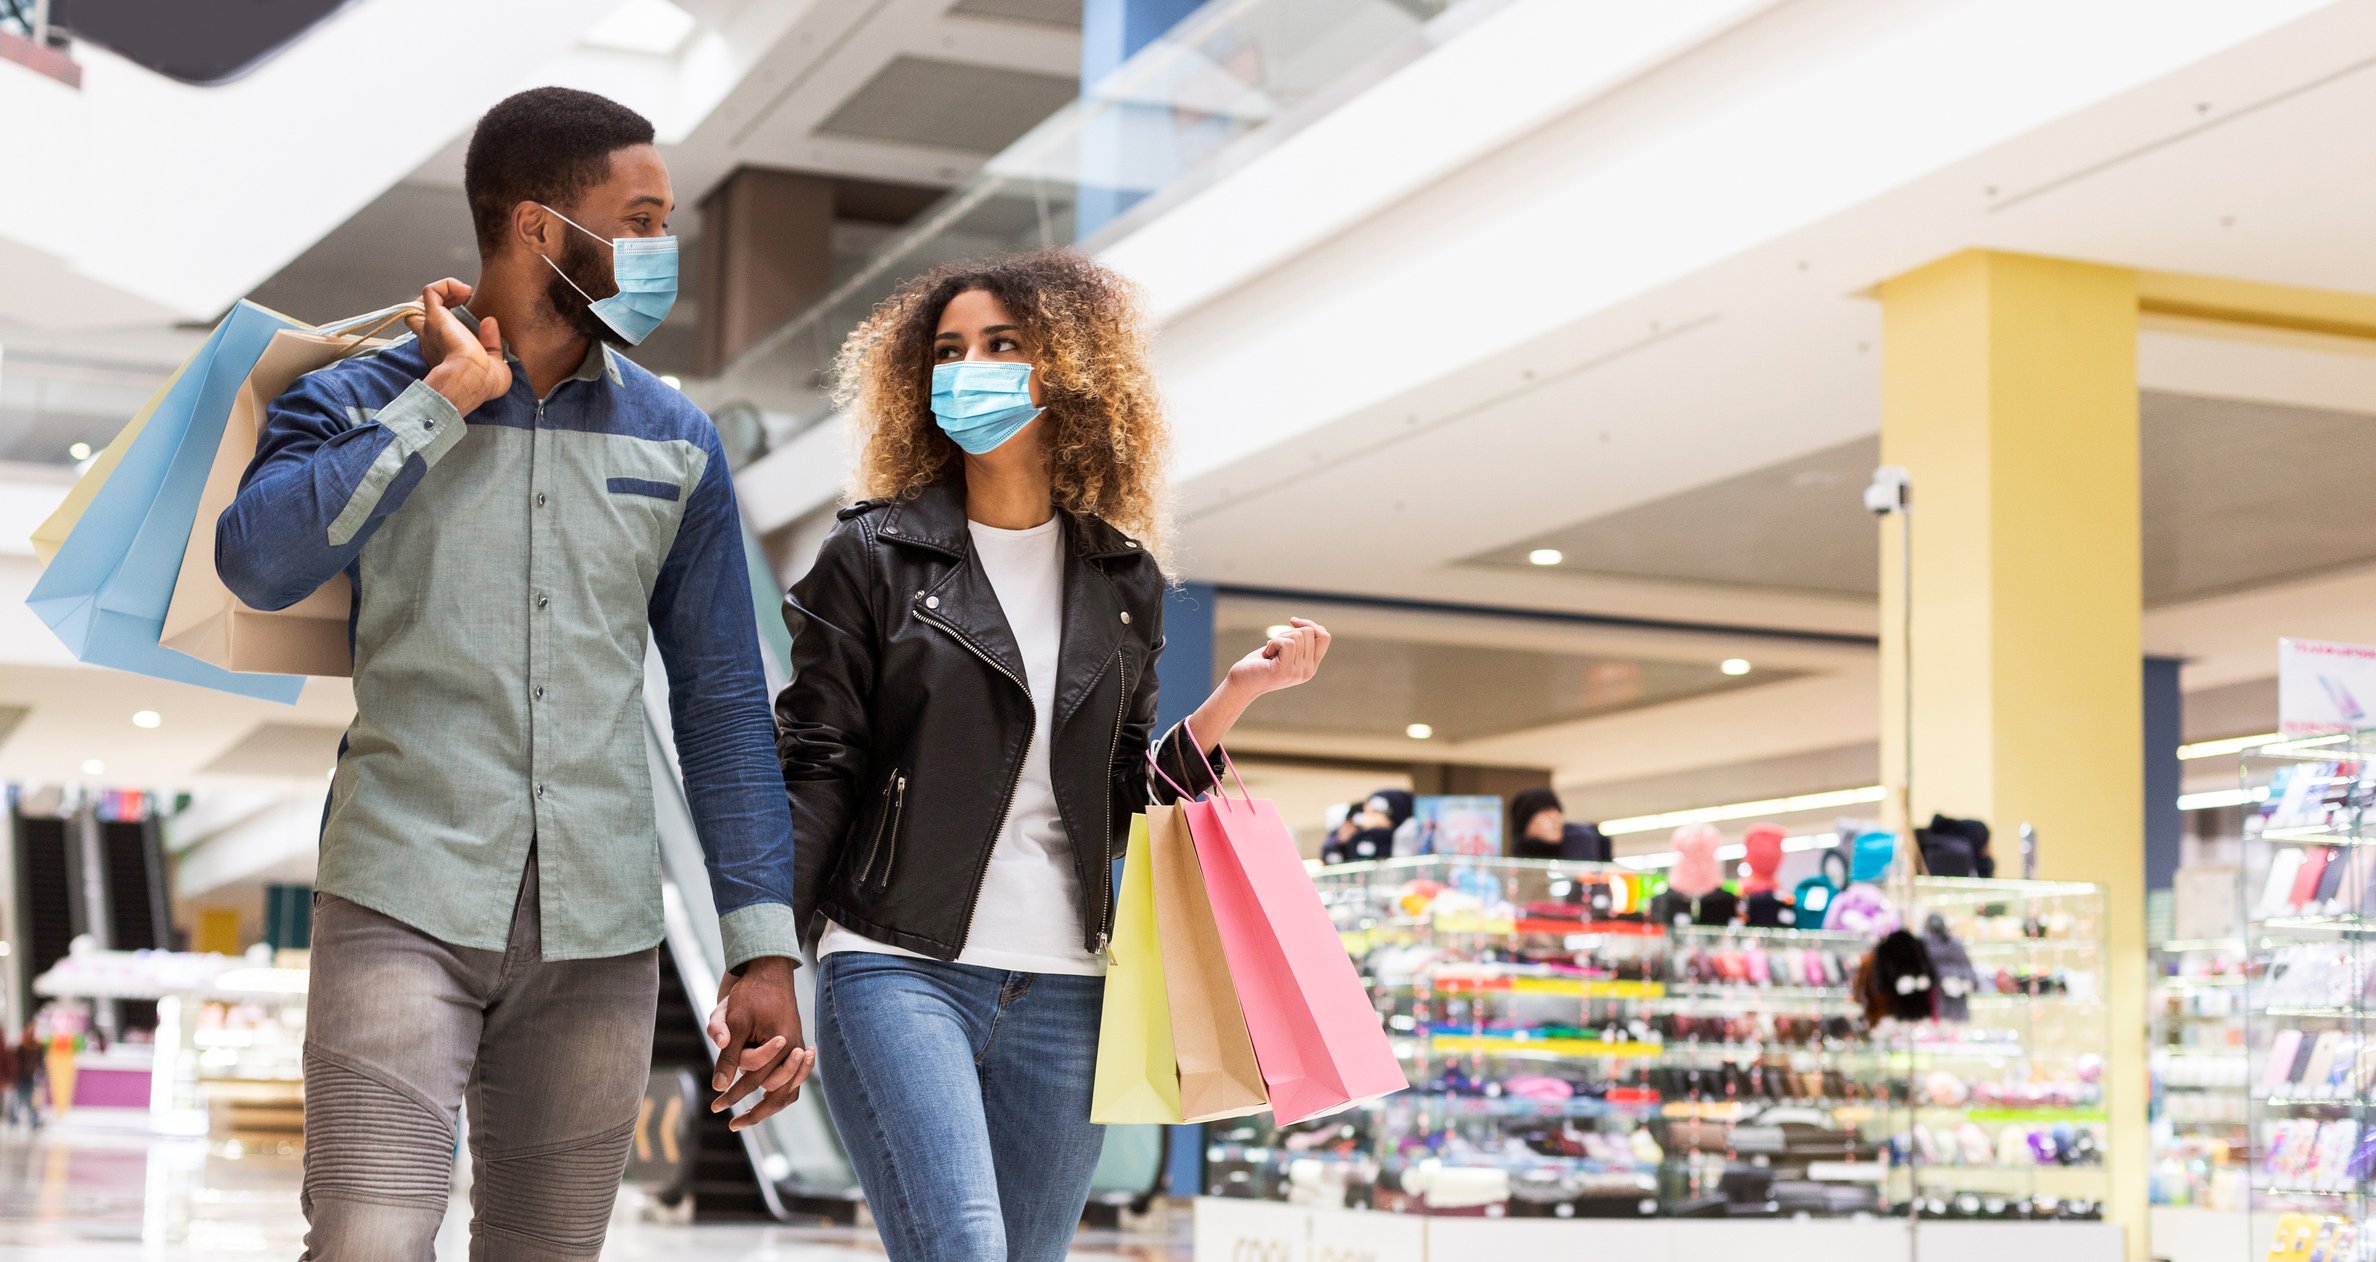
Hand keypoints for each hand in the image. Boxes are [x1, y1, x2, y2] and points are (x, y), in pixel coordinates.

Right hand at [406, 278, 510, 414]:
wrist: (471, 379)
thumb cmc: (483, 381)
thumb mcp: (495, 364)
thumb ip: (492, 344)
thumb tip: (489, 322)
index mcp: (446, 354)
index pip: (441, 336)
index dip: (456, 325)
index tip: (480, 323)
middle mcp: (433, 340)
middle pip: (422, 318)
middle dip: (440, 307)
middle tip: (463, 305)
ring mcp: (432, 327)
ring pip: (423, 301)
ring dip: (443, 293)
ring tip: (465, 295)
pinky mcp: (434, 316)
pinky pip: (430, 291)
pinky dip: (446, 285)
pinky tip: (465, 291)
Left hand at [706, 956, 813, 1130]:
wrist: (770, 971)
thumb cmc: (750, 994)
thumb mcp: (734, 1021)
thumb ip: (729, 1055)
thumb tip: (718, 1085)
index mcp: (782, 1044)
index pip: (756, 1080)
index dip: (733, 1095)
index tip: (715, 1106)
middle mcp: (795, 1050)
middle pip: (778, 1093)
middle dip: (754, 1112)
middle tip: (733, 1124)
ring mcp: (798, 1049)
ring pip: (790, 1090)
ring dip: (770, 1107)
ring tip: (748, 1119)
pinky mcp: (796, 1048)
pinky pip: (793, 1080)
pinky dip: (780, 1092)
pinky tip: (766, 1101)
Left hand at [1224, 617, 1328, 698]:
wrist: (1242, 683)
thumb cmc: (1260, 664)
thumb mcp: (1283, 650)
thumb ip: (1298, 642)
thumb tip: (1302, 623)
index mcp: (1311, 666)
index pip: (1324, 637)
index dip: (1311, 624)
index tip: (1293, 622)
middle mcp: (1309, 671)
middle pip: (1309, 632)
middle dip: (1288, 632)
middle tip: (1275, 647)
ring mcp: (1298, 672)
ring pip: (1297, 635)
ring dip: (1278, 639)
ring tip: (1270, 653)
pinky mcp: (1285, 671)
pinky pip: (1286, 642)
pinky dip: (1272, 644)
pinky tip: (1266, 655)